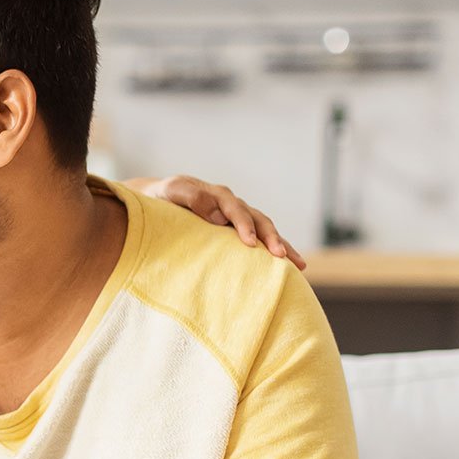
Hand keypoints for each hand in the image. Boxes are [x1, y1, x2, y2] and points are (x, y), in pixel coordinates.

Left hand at [125, 175, 304, 270]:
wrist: (159, 198)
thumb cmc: (163, 196)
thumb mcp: (172, 191)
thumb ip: (192, 198)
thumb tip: (217, 215)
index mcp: (219, 196)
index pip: (236, 210)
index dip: (244, 225)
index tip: (249, 242)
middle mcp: (233, 205)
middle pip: (259, 220)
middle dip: (271, 238)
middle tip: (282, 256)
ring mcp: (237, 218)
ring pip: (265, 230)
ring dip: (281, 245)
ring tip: (299, 264)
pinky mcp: (236, 231)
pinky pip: (259, 240)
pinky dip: (272, 251)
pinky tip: (287, 267)